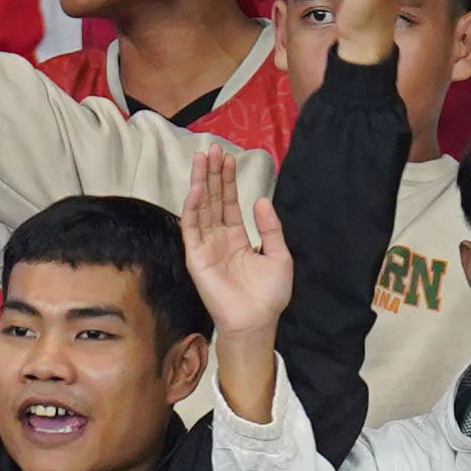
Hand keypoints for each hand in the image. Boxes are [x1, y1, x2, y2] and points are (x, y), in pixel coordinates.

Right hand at [182, 140, 293, 342]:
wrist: (257, 321)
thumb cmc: (269, 295)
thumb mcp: (279, 255)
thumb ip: (270, 228)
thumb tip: (260, 200)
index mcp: (237, 237)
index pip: (228, 202)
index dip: (227, 180)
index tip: (227, 158)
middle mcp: (219, 239)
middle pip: (212, 199)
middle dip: (211, 174)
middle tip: (211, 149)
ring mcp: (206, 247)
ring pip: (200, 208)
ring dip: (199, 183)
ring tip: (201, 160)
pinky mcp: (196, 258)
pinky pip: (191, 229)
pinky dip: (192, 208)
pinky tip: (195, 189)